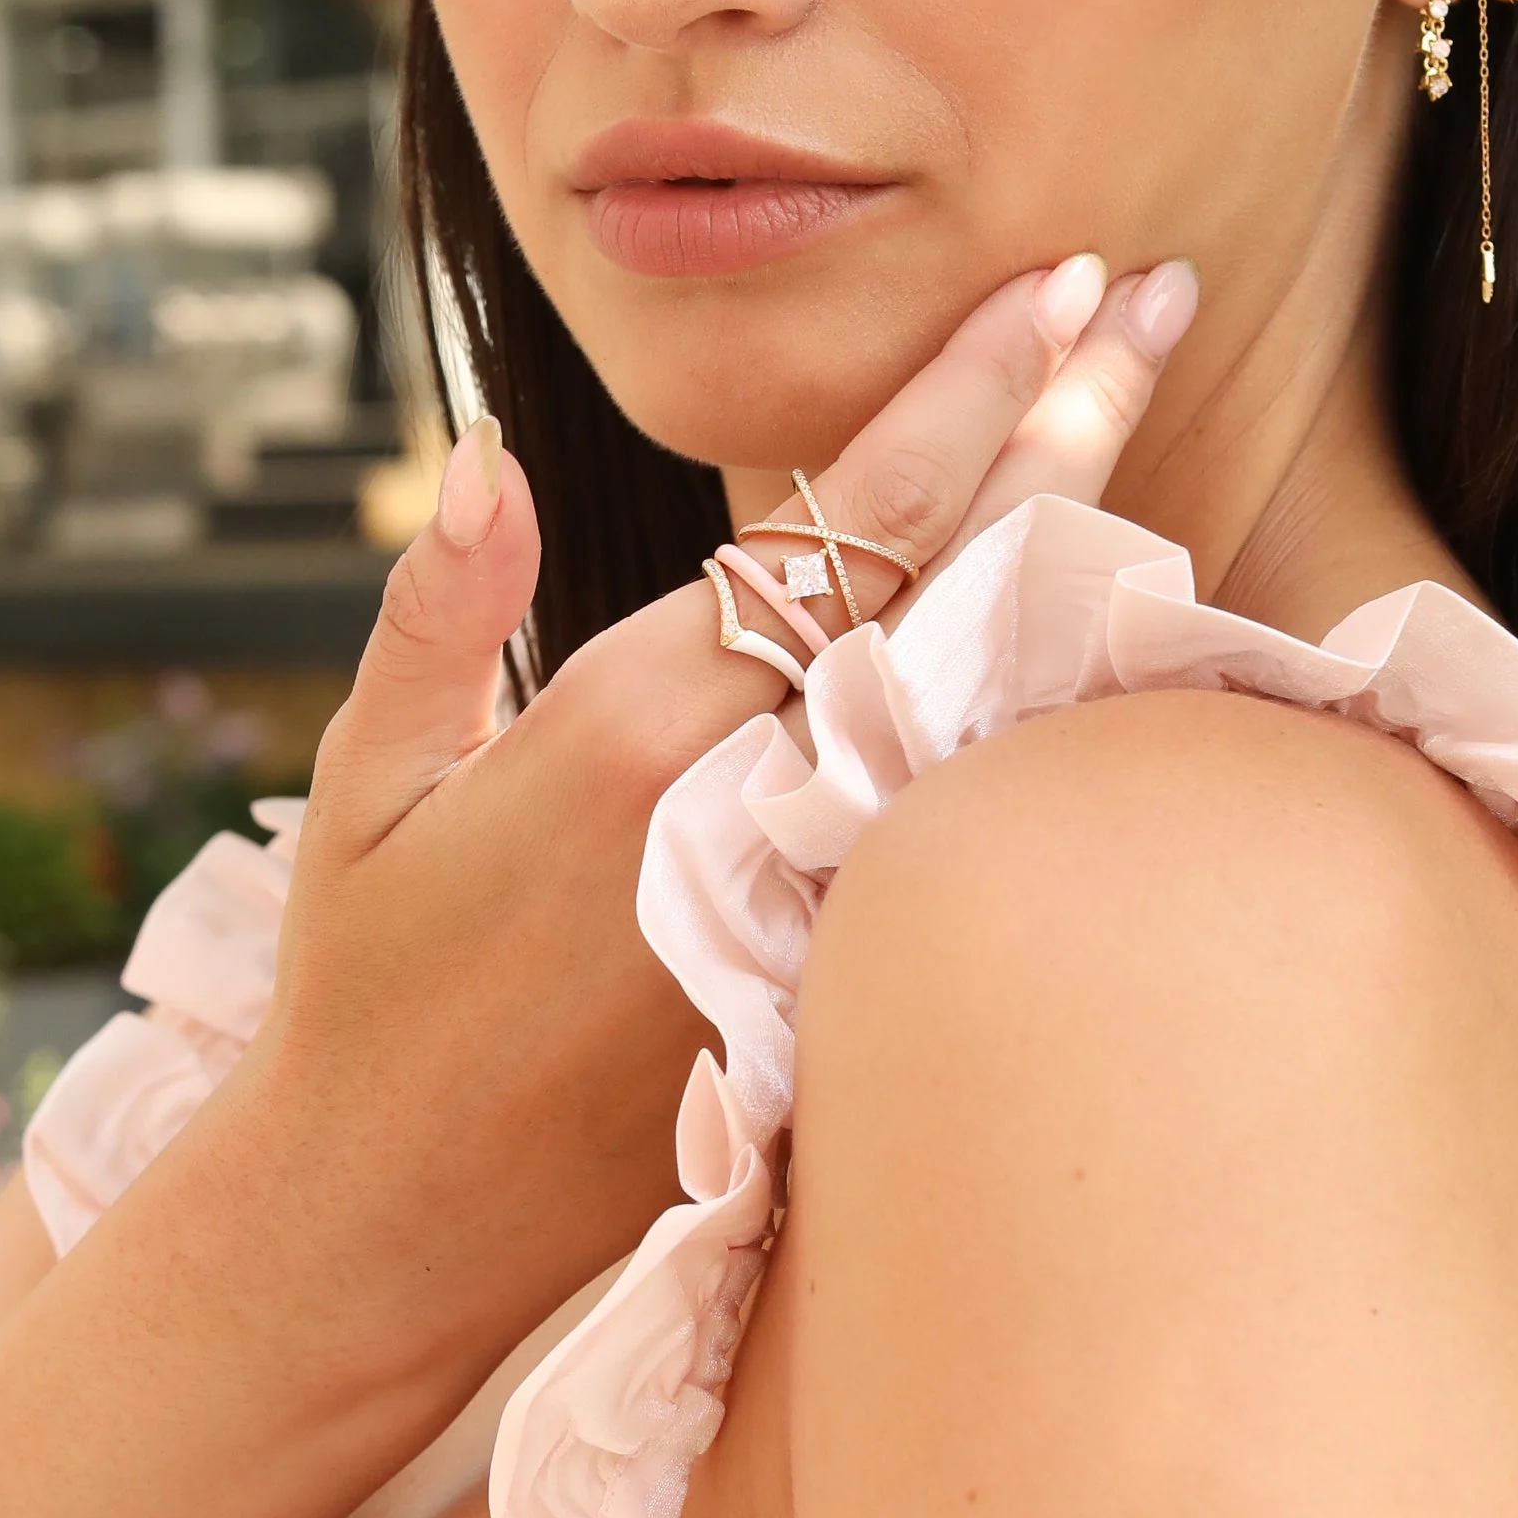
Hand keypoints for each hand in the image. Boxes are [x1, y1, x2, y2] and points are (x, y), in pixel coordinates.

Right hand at [242, 256, 1197, 1386]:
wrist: (395, 1227)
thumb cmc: (365, 990)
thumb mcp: (366, 785)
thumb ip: (440, 607)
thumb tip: (489, 454)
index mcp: (641, 726)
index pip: (853, 522)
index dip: (966, 395)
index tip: (1054, 291)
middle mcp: (763, 804)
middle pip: (962, 583)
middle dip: (1068, 424)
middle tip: (1152, 293)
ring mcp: (831, 902)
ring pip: (995, 696)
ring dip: (1080, 549)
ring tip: (1143, 411)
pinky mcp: (855, 985)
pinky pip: (975, 819)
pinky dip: (1046, 712)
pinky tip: (1110, 633)